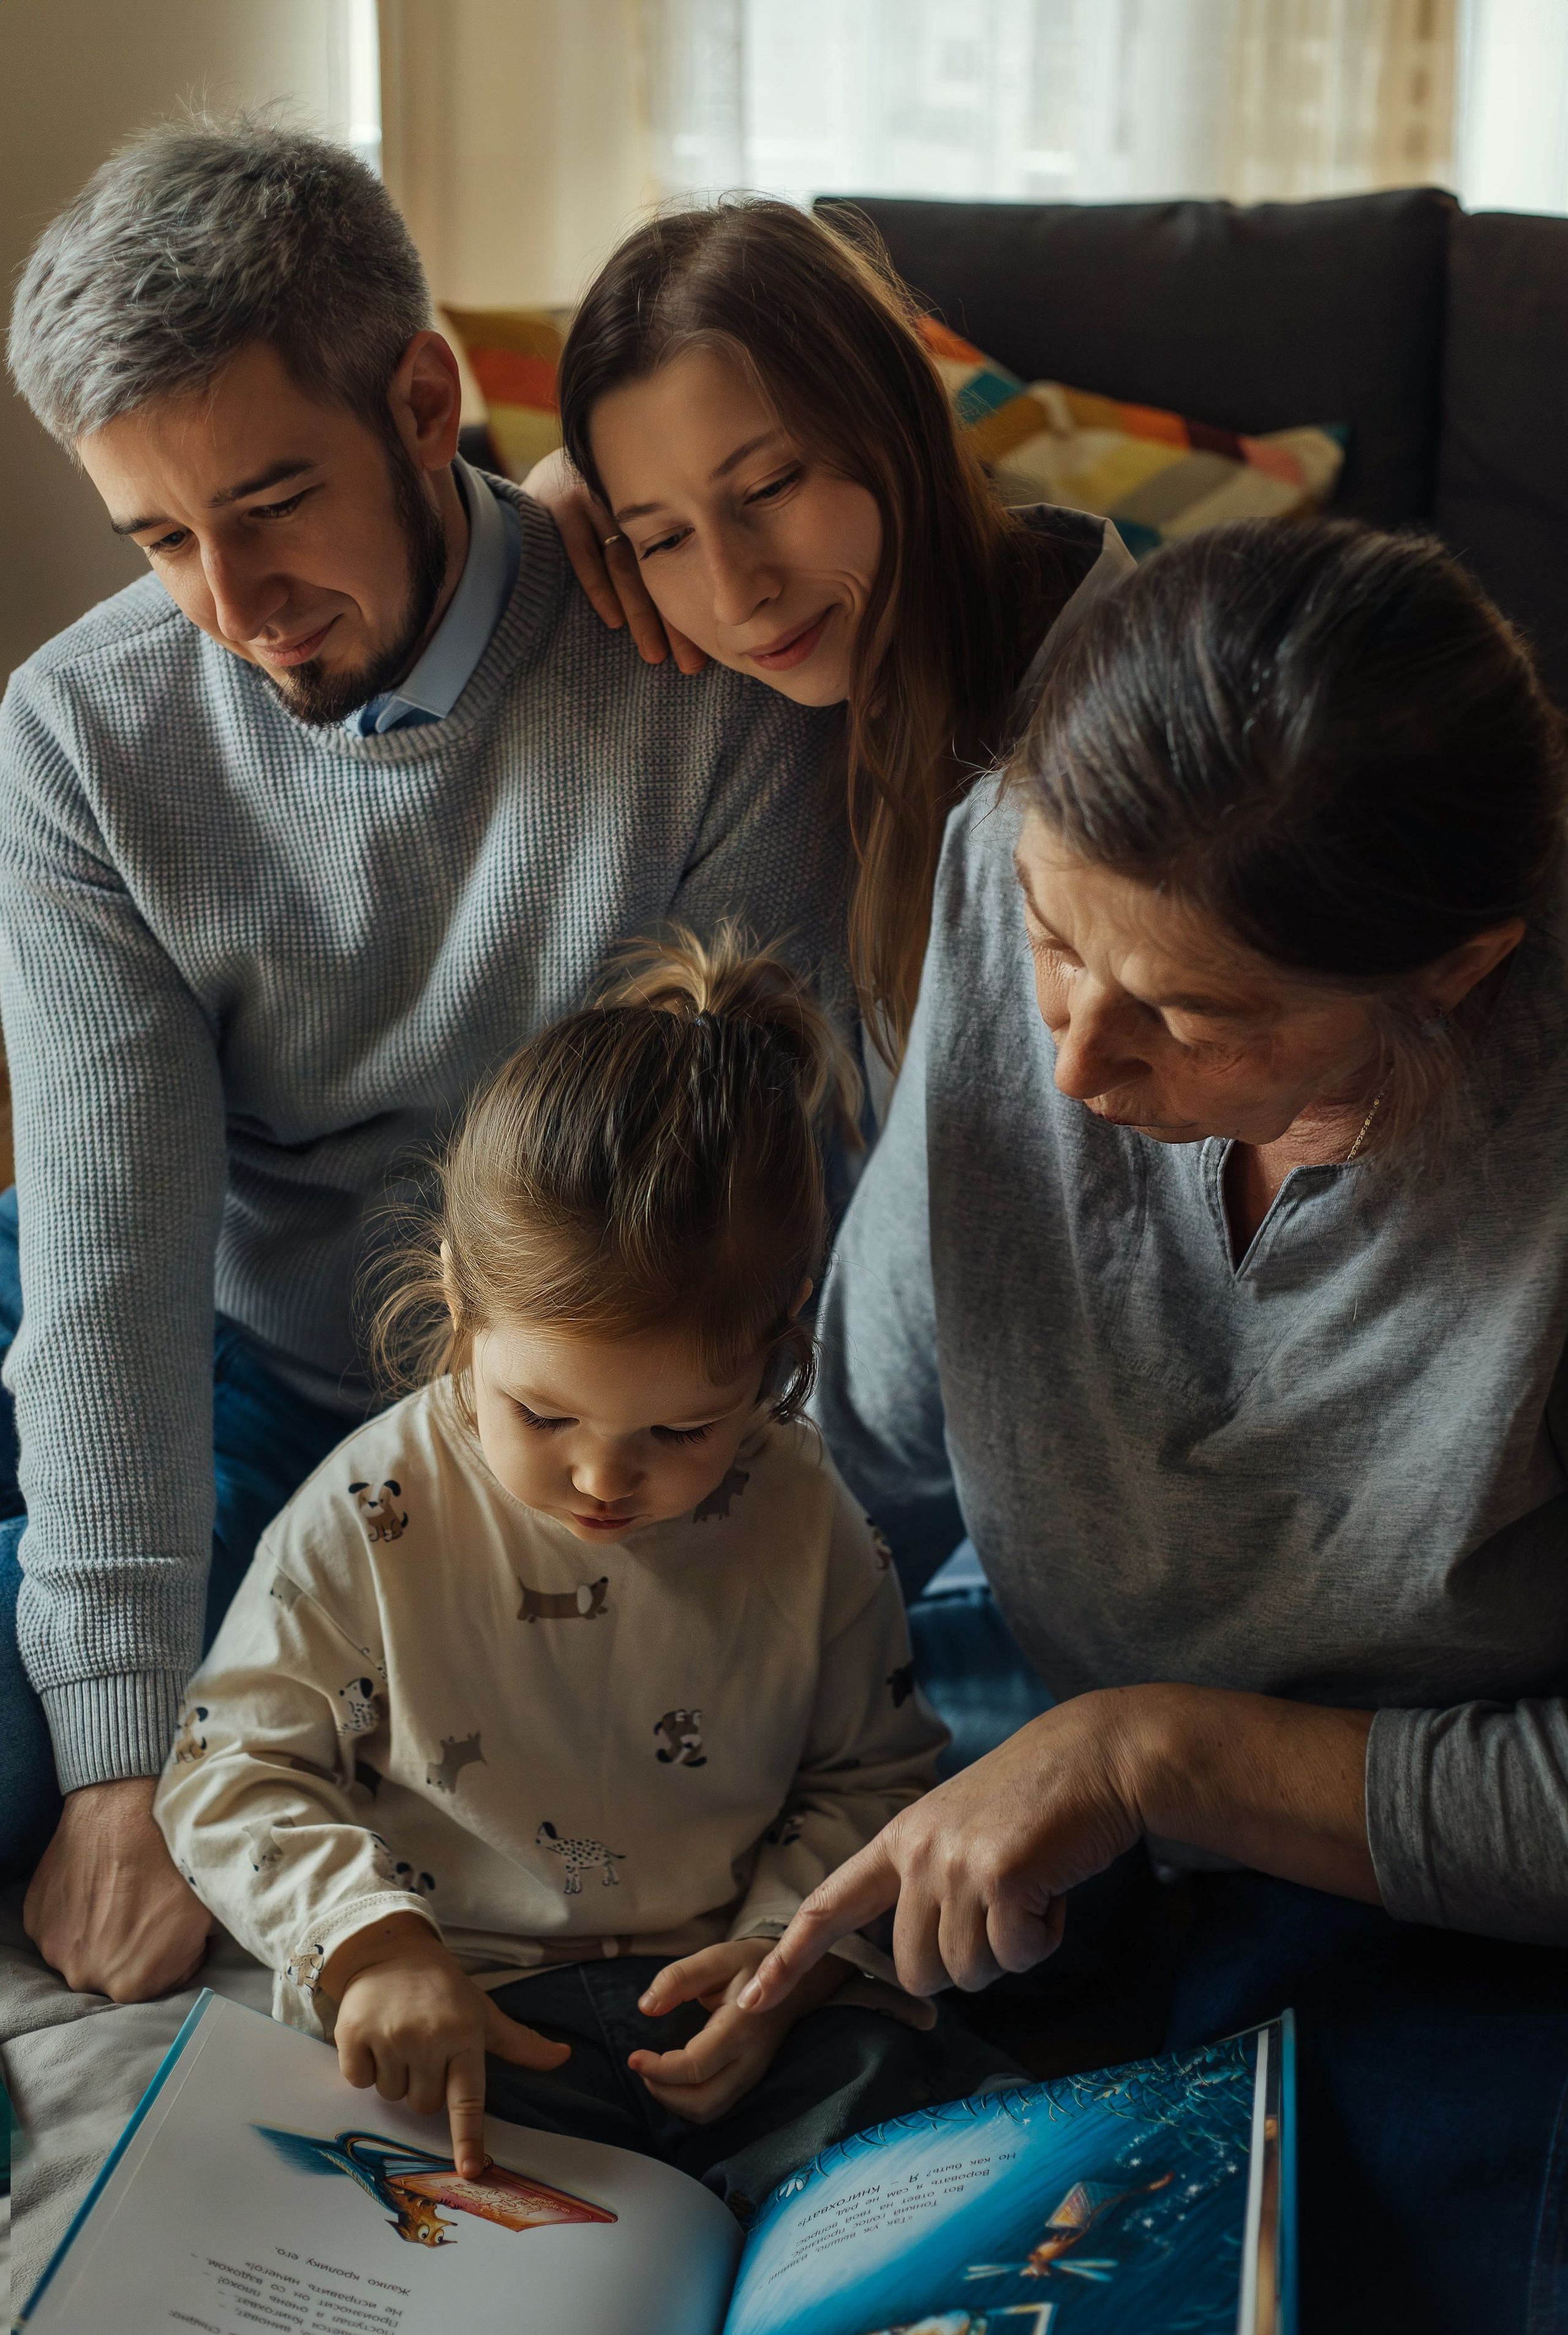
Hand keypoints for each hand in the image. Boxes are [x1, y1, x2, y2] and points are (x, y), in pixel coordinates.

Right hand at [24, 1776, 212, 2002]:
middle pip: (117, 1970)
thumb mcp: (206, 1914)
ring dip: (101, 1931)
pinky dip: (75, 1912)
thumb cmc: (171, 1856)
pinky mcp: (36, 1919)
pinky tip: (95, 1883)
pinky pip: (61, 1926)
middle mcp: (88, 1976)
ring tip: (120, 1891)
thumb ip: (191, 1952)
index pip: (160, 1982)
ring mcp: (55, 1948)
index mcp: (134, 1984)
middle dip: (134, 1946)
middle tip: (147, 1905)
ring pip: (85, 1949)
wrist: (125, 1807)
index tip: (176, 1925)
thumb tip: (192, 1956)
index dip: (173, 1952)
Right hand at [323, 1913, 570, 2178]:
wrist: (389, 1950)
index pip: (467, 2097)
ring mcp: (389, 2037)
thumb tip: (563, 2057)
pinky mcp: (353, 2035)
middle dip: (424, 2085)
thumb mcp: (483, 2012)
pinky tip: (373, 2035)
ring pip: (392, 2095)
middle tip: (424, 2048)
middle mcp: (427, 2038)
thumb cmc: (442, 1988)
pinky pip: (359, 2081)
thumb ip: (519, 2043)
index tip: (470, 2169)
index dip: (468, 2136)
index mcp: (464, 2034)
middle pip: (425, 2104)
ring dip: (394, 2075)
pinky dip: (364, 2066)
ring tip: (399, 2037)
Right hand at [521, 448, 706, 672]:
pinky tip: (614, 620)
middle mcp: (627, 502)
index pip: (679, 562)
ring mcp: (593, 499)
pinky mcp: (559, 502)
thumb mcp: (627, 523)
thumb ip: (655, 555)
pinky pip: (582, 550)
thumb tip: (697, 614)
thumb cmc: (591, 512)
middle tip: (690, 664)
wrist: (538, 473)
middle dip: (672, 619)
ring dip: (640, 613)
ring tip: (654, 654)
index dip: (690, 607)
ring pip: (624, 564)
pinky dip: (599, 586)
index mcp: (654, 508)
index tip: (706, 650)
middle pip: (655, 568)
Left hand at [627, 1937, 847, 2124]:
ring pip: (709, 2111)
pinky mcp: (749, 2082)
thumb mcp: (716, 1959)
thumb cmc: (750, 1966)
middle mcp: (749, 2061)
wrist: (795, 1982)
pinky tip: (674, 2080)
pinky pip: (716, 2108)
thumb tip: (646, 2007)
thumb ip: (679, 1978)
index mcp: (740, 2028)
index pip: (696, 2067)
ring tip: (654, 2073)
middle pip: (702, 2102)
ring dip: (674, 2102)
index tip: (633, 2056)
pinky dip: (688, 2103)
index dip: (659, 2069)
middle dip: (663, 2092)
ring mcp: (752, 2076)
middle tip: (642, 2066)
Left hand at [741, 1697, 1145, 2006]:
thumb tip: (925, 1962)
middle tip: (1003, 1915)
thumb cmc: (1038, 1799)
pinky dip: (1045, 1938)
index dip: (788, 1959)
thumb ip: (930, 1882)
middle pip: (915, 1973)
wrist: (1098, 1755)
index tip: (749, 2000)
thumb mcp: (962, 1830)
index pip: (827, 1906)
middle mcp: (917, 1854)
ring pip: (968, 1973)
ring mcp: (956, 1866)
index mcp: (899, 1840)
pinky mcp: (1001, 1879)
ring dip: (1010, 1949)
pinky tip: (1055, 1890)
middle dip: (964, 1964)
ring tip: (1032, 1890)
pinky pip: (1017, 1957)